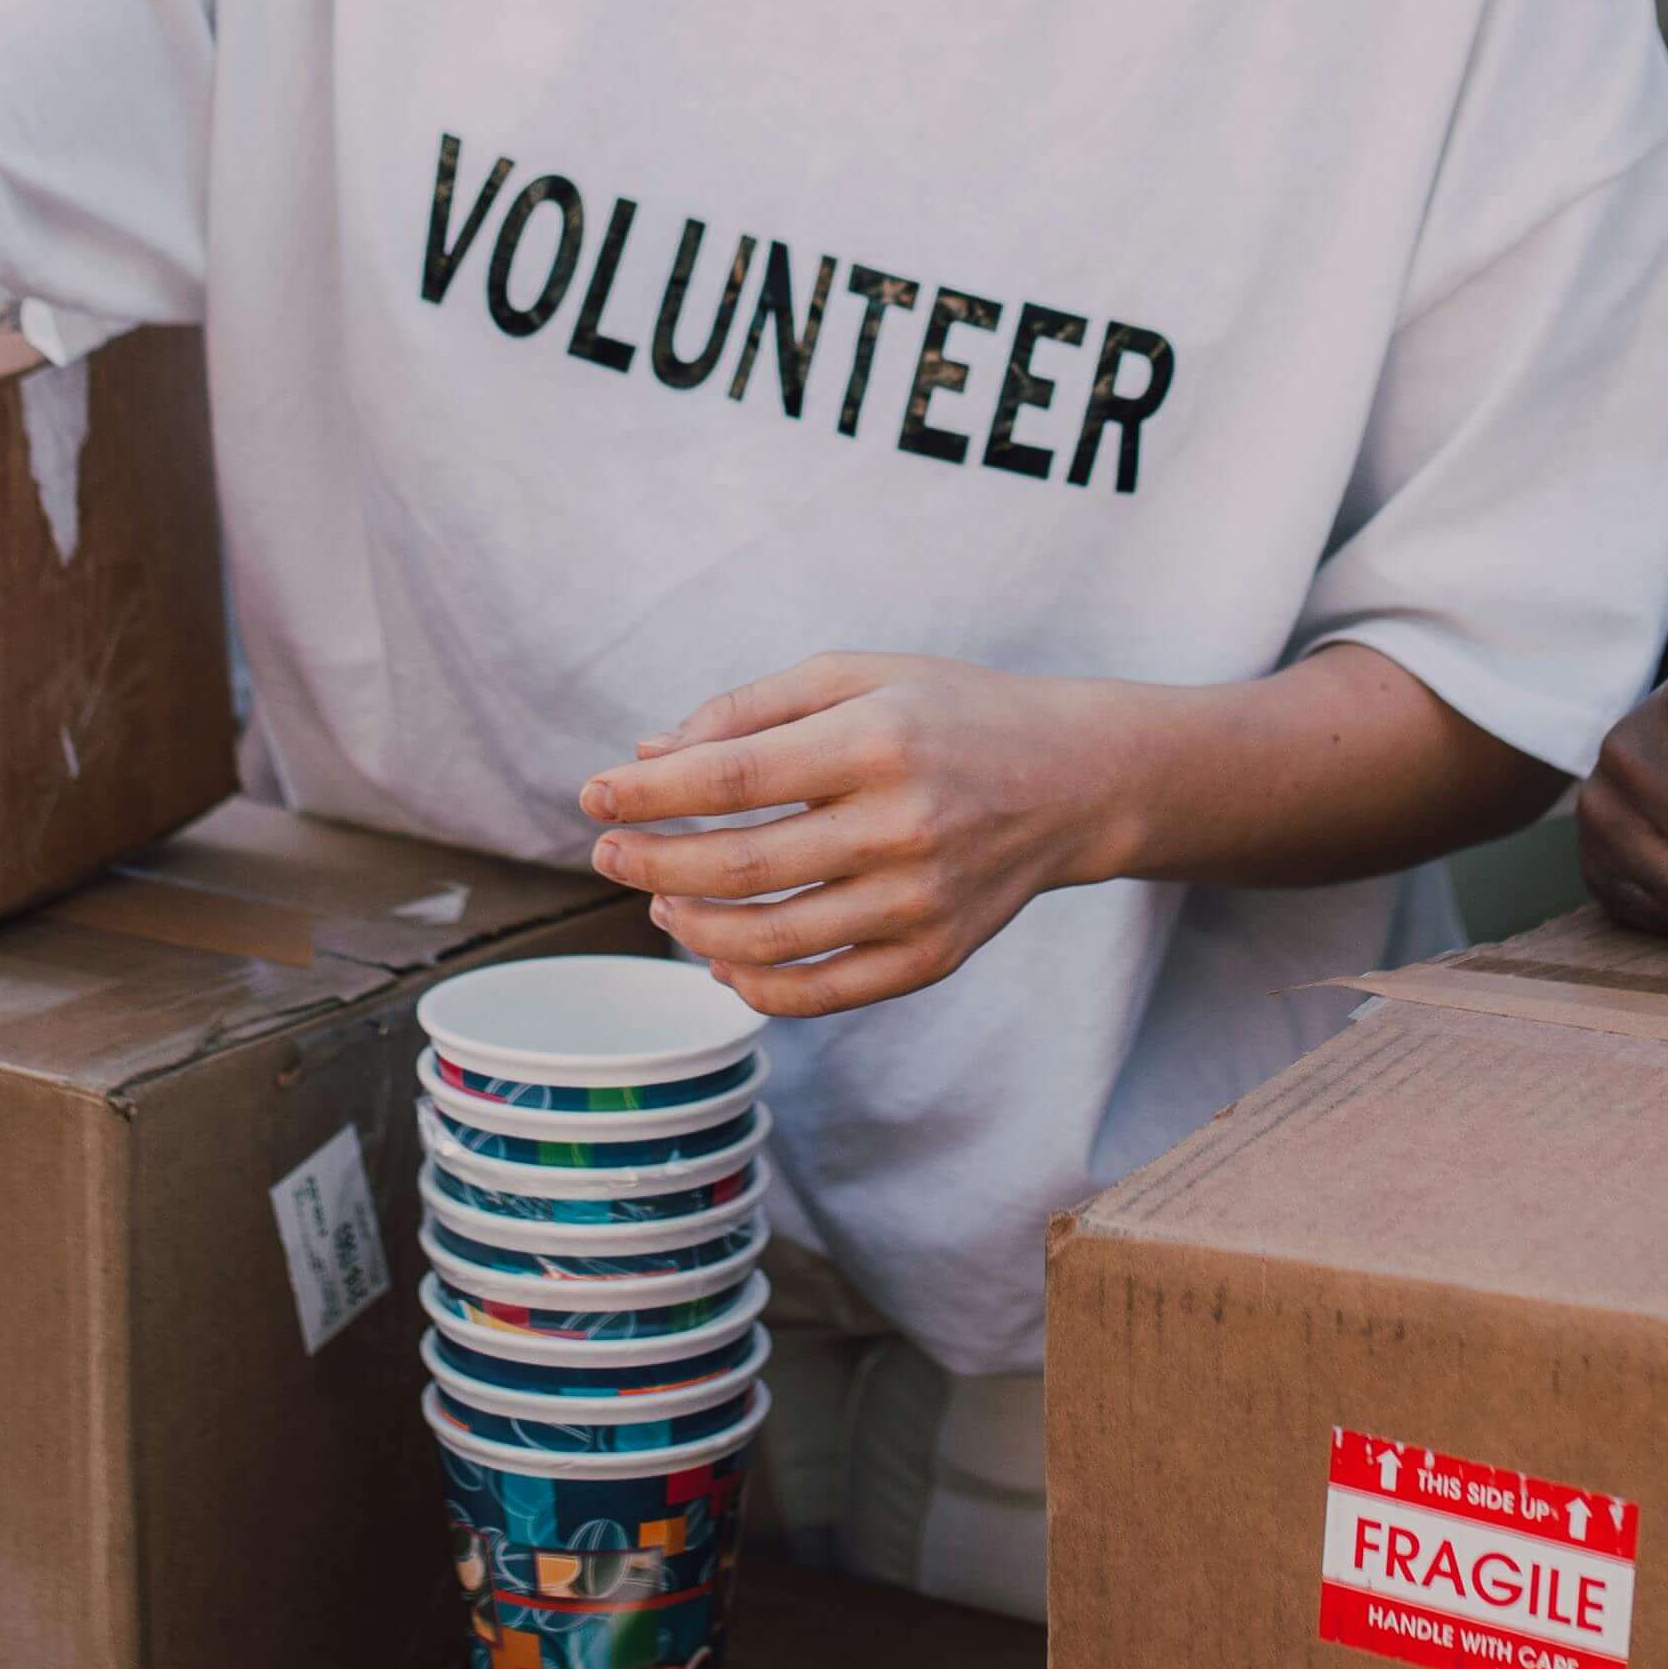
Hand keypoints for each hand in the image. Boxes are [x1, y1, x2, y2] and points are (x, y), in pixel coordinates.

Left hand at [575, 652, 1137, 1017]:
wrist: (1074, 778)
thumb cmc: (949, 712)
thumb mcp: (856, 675)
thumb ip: (750, 711)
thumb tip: (648, 758)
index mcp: (878, 739)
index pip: (734, 777)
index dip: (650, 795)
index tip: (593, 796)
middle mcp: (903, 825)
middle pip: (742, 866)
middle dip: (653, 863)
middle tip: (608, 854)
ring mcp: (922, 901)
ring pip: (771, 940)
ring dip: (692, 925)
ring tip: (661, 899)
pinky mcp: (935, 956)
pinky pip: (822, 993)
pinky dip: (754, 983)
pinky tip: (719, 953)